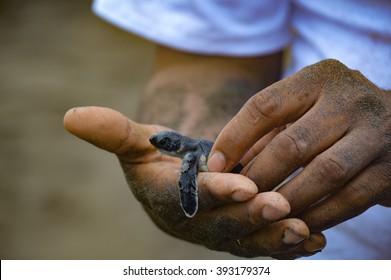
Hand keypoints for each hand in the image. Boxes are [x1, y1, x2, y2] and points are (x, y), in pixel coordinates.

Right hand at [64, 106, 324, 257]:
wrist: (180, 175)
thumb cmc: (158, 157)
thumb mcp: (135, 142)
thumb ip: (111, 132)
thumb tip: (71, 115)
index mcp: (167, 201)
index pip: (190, 199)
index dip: (215, 192)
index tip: (244, 184)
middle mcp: (193, 224)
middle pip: (224, 224)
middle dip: (252, 217)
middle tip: (281, 206)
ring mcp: (219, 233)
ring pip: (248, 240)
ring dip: (275, 237)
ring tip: (303, 230)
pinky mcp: (240, 235)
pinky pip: (264, 244)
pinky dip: (288, 244)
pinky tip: (313, 238)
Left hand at [208, 59, 390, 232]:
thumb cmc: (334, 116)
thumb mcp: (303, 110)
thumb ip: (267, 132)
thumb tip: (224, 163)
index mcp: (318, 78)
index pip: (265, 106)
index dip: (234, 138)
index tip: (214, 165)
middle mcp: (350, 99)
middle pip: (292, 144)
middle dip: (259, 176)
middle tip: (238, 196)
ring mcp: (376, 133)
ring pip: (322, 173)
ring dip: (287, 199)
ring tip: (263, 213)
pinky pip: (349, 199)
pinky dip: (318, 215)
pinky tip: (297, 223)